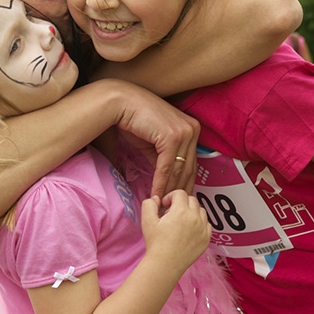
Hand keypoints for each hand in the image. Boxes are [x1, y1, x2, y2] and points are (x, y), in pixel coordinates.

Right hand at [112, 82, 199, 198]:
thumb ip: (164, 158)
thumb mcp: (155, 142)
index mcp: (192, 129)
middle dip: (178, 191)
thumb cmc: (135, 120)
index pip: (192, 163)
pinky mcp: (172, 137)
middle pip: (188, 168)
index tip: (178, 201)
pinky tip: (155, 195)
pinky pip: (167, 167)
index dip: (184, 184)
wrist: (121, 103)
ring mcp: (184, 132)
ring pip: (178, 170)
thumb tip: (167, 179)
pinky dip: (160, 183)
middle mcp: (192, 129)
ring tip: (161, 206)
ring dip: (169, 191)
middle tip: (171, 210)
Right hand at [140, 190, 210, 273]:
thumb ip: (149, 204)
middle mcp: (195, 218)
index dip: (170, 196)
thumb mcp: (147, 221)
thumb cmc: (155, 243)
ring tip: (181, 222)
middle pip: (192, 200)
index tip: (164, 206)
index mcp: (181, 211)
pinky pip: (207, 224)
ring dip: (191, 211)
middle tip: (171, 214)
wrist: (165, 264)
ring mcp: (203, 229)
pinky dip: (199, 223)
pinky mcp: (206, 239)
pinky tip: (189, 230)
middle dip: (181, 203)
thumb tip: (156, 198)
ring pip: (201, 211)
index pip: (180, 193)